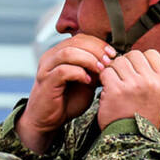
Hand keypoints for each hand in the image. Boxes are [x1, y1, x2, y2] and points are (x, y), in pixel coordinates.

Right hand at [17, 34, 115, 152]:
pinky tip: (87, 82)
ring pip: (68, 52)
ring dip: (88, 59)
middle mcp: (51, 56)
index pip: (81, 38)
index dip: (98, 43)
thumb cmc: (67, 101)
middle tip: (109, 61)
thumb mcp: (86, 82)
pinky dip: (79, 73)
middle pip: (76, 41)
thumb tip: (112, 60)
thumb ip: (95, 70)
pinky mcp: (46, 81)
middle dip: (96, 49)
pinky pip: (63, 70)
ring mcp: (46, 68)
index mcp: (60, 53)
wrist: (48, 120)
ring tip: (100, 70)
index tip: (113, 54)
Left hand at [97, 49, 159, 129]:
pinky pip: (106, 72)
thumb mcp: (158, 96)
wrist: (131, 139)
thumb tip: (136, 57)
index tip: (135, 70)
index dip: (140, 59)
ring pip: (118, 62)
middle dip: (125, 64)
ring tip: (115, 86)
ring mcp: (133, 85)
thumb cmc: (142, 118)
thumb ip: (151, 76)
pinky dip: (103, 80)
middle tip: (122, 79)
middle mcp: (149, 81)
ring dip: (113, 71)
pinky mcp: (116, 90)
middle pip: (133, 55)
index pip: (151, 53)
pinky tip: (107, 91)